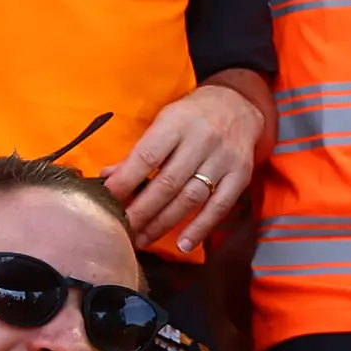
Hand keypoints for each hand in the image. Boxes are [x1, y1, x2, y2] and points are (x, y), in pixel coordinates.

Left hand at [102, 80, 262, 256]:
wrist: (238, 105)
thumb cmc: (192, 115)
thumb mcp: (163, 121)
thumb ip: (140, 151)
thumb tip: (109, 177)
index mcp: (177, 123)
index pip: (147, 157)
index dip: (126, 181)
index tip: (108, 200)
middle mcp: (202, 141)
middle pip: (168, 183)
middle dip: (142, 210)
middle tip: (123, 229)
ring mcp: (224, 159)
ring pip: (191, 198)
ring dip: (165, 223)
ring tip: (144, 239)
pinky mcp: (241, 175)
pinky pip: (220, 207)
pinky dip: (201, 228)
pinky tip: (184, 245)